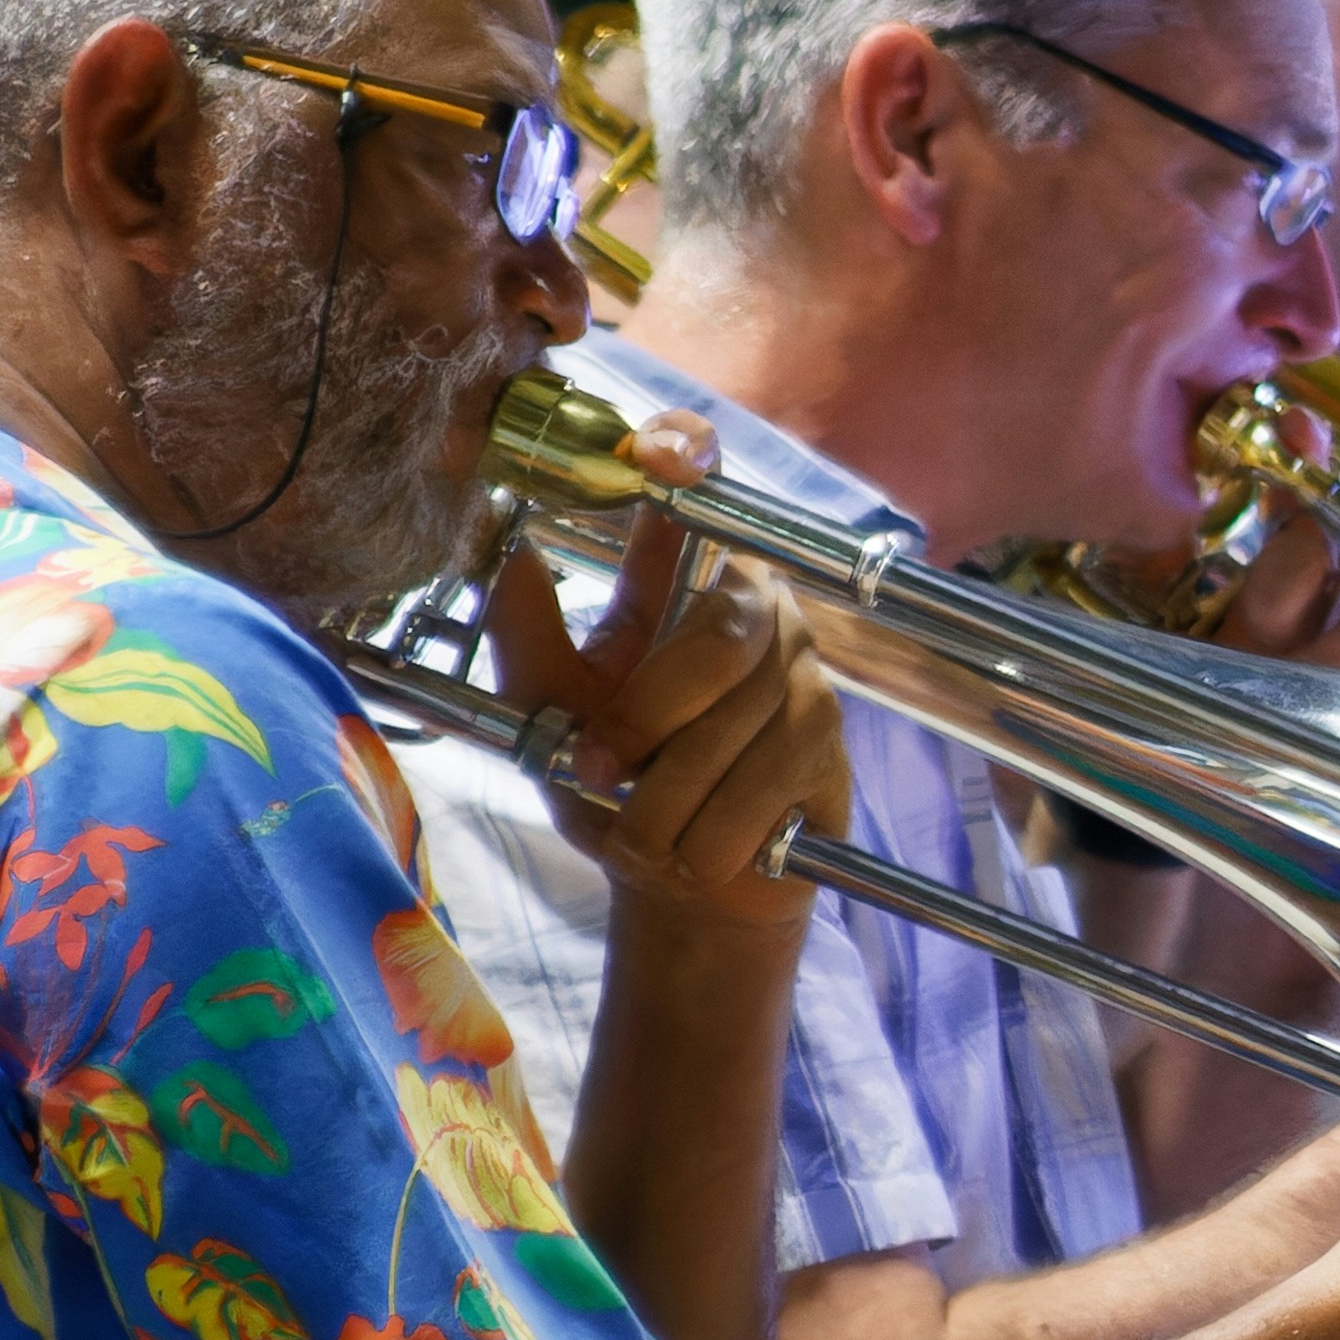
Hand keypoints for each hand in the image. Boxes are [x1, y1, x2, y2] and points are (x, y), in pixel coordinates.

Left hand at [488, 455, 848, 922]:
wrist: (687, 886)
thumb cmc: (622, 788)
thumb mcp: (549, 713)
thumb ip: (525, 637)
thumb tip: (510, 554)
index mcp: (690, 586)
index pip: (699, 499)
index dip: (685, 457)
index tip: (657, 453)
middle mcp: (762, 612)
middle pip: (715, 638)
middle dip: (644, 721)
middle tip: (599, 771)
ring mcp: (806, 674)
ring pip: (729, 730)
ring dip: (664, 804)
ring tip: (644, 833)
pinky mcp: (829, 746)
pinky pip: (759, 789)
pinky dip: (708, 838)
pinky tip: (699, 850)